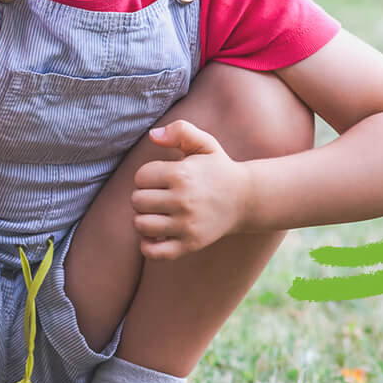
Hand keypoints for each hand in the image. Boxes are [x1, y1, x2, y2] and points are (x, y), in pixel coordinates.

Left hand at [131, 119, 251, 258]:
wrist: (246, 199)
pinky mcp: (190, 244)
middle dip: (143, 197)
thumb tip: (152, 135)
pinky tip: (156, 235)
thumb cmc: (218, 170)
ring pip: (141, 225)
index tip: (161, 178)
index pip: (140, 177)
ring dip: (144, 219)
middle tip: (158, 196)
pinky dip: (148, 245)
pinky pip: (154, 252)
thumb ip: (180, 131)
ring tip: (156, 214)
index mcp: (182, 174)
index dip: (147, 176)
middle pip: (137, 201)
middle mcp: (183, 201)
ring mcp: (186, 225)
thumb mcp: (205, 144)